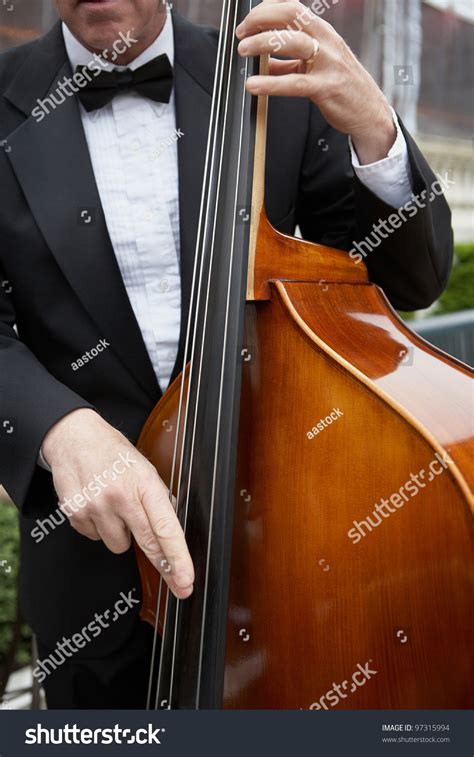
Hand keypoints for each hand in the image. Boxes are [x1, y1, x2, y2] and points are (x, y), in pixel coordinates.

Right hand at [42, 408, 193, 599]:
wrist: (74, 438)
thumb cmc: (114, 454)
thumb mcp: (144, 468)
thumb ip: (157, 499)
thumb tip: (170, 532)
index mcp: (144, 483)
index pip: (165, 527)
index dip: (178, 558)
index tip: (186, 580)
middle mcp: (120, 496)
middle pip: (147, 543)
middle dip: (166, 567)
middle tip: (180, 584)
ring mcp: (96, 507)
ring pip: (119, 546)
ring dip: (122, 534)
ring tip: (116, 508)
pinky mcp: (76, 514)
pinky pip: (96, 538)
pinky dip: (100, 528)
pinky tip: (98, 506)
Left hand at [236, 0, 395, 164]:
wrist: (370, 113)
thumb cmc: (345, 88)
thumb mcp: (317, 67)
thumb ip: (290, 64)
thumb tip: (264, 64)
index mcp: (323, 33)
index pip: (292, 7)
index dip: (266, 10)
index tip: (248, 22)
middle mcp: (326, 42)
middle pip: (290, 14)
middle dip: (260, 19)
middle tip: (241, 34)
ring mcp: (328, 63)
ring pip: (292, 42)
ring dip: (262, 43)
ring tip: (243, 51)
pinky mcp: (326, 87)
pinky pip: (294, 82)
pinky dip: (270, 83)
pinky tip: (254, 85)